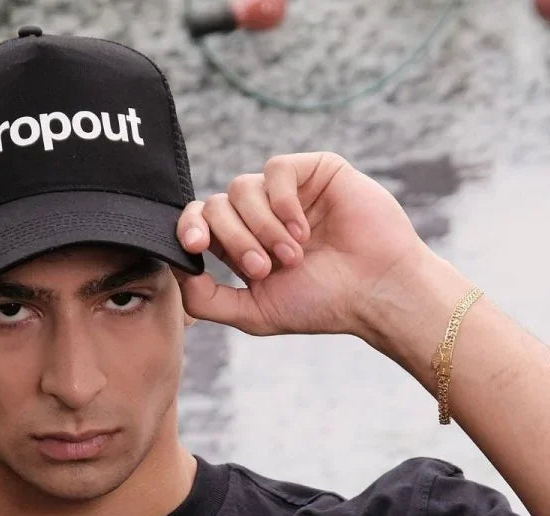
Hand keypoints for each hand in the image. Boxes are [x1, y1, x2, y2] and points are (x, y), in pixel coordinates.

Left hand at [173, 152, 426, 338]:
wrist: (374, 291)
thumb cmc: (320, 304)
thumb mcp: (253, 312)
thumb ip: (207, 299)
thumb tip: (175, 272)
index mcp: (242, 243)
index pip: (198, 222)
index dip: (188, 228)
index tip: (194, 245)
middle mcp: (260, 214)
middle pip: (216, 205)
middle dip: (234, 240)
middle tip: (264, 269)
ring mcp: (286, 191)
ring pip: (241, 188)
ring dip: (261, 227)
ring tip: (292, 255)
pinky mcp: (314, 170)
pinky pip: (275, 170)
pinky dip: (282, 203)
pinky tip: (302, 229)